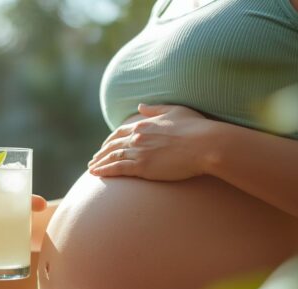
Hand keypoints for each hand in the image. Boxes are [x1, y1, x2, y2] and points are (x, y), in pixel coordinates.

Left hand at [87, 104, 216, 180]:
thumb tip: (140, 105)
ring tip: (91, 169)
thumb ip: (155, 109)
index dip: (110, 140)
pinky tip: (95, 174)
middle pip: (112, 145)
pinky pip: (117, 169)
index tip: (105, 146)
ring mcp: (139, 151)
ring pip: (112, 157)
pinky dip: (104, 170)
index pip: (121, 132)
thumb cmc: (196, 127)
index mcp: (144, 123)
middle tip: (94, 159)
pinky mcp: (142, 167)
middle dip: (101, 153)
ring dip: (99, 163)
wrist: (206, 144)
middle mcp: (138, 136)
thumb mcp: (175, 111)